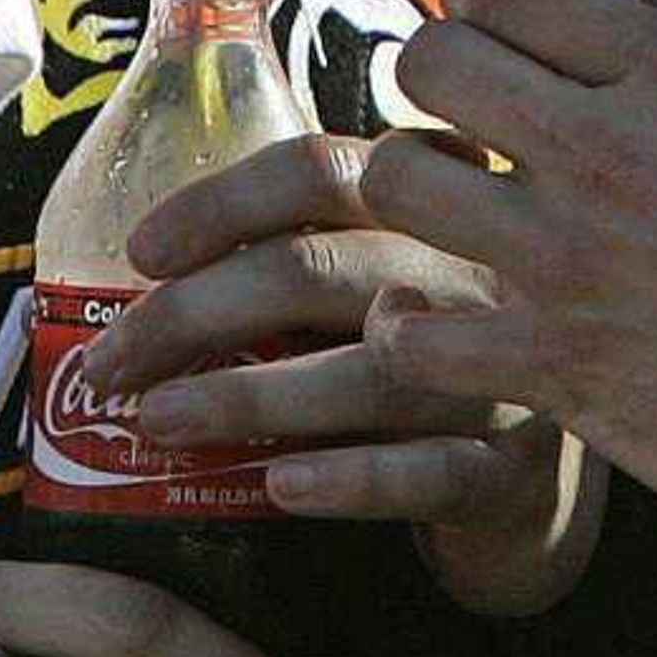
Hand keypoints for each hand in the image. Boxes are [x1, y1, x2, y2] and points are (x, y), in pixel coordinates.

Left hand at [92, 134, 601, 614]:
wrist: (546, 470)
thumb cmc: (435, 351)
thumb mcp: (387, 271)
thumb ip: (304, 246)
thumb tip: (138, 260)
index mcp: (437, 203)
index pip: (325, 170)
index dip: (224, 203)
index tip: (140, 251)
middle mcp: (476, 272)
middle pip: (323, 268)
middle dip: (197, 312)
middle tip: (110, 364)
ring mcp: (505, 371)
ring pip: (369, 372)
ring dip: (247, 395)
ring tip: (156, 420)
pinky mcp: (516, 471)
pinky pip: (432, 473)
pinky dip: (351, 478)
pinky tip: (279, 486)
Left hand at [362, 0, 656, 545]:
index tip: (501, 26)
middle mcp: (603, 152)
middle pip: (430, 63)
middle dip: (436, 71)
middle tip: (467, 107)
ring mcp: (568, 260)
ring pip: (399, 179)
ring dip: (412, 183)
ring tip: (448, 199)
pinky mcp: (552, 363)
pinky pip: (415, 335)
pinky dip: (408, 328)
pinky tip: (435, 316)